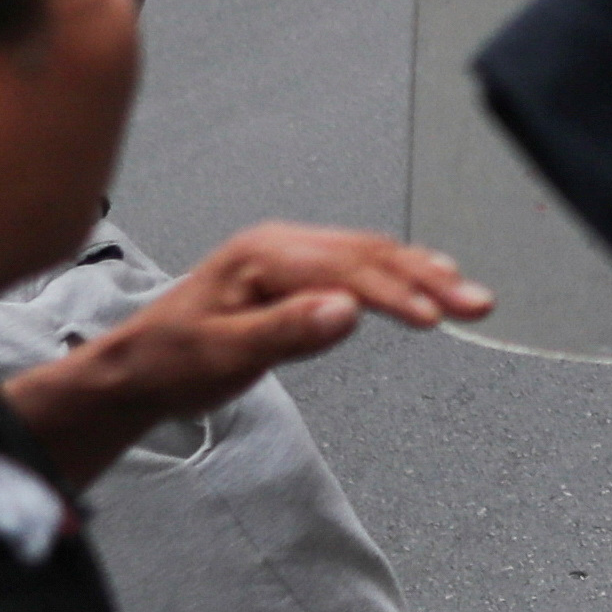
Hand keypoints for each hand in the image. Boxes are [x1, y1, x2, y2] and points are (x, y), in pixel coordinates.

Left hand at [10, 222, 490, 487]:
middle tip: (477, 303)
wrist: (135, 368)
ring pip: (369, 254)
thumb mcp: (222, 356)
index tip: (435, 318)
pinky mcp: (295, 272)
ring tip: (468, 294)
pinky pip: (357, 262)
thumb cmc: (169, 362)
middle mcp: (280, 244)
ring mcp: (289, 254)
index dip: (395, 293)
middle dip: (428, 277)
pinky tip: (427, 276)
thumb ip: (285, 333)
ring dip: (422, 272)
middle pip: (368, 254)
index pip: (345, 270)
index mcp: (263, 257)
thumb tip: (347, 312)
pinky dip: (399, 271)